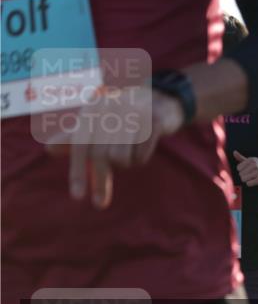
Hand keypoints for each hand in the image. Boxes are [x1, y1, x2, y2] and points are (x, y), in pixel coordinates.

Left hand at [45, 87, 184, 208]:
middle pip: (100, 155)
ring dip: (124, 164)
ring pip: (121, 158)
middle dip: (100, 182)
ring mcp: (134, 114)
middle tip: (100, 204)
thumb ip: (75, 136)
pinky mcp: (155, 122)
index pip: (81, 145)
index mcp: (94, 109)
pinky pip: (141, 155)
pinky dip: (140, 159)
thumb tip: (49, 149)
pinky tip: (142, 149)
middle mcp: (112, 109)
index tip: (77, 197)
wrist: (161, 99)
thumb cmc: (123, 116)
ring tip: (128, 155)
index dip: (78, 171)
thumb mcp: (97, 122)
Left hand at [234, 151, 257, 185]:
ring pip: (243, 179)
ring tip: (253, 177)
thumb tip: (234, 152)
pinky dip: (251, 183)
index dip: (242, 170)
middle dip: (244, 176)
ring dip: (247, 180)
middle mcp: (255, 165)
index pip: (238, 168)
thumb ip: (241, 158)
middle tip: (252, 174)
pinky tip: (255, 180)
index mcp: (252, 160)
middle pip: (240, 174)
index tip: (248, 169)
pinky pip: (248, 183)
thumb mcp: (251, 161)